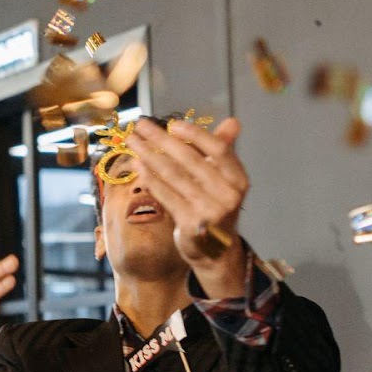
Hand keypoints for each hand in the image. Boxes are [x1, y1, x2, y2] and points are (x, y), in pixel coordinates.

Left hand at [133, 117, 248, 269]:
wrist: (215, 249)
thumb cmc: (215, 205)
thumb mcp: (224, 179)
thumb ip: (222, 150)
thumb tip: (232, 122)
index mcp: (238, 180)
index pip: (219, 150)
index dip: (197, 135)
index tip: (174, 124)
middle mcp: (228, 195)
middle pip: (191, 160)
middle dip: (162, 140)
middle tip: (141, 125)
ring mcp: (209, 211)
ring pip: (174, 176)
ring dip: (149, 155)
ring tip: (133, 141)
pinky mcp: (190, 224)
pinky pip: (166, 196)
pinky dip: (150, 179)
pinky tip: (138, 165)